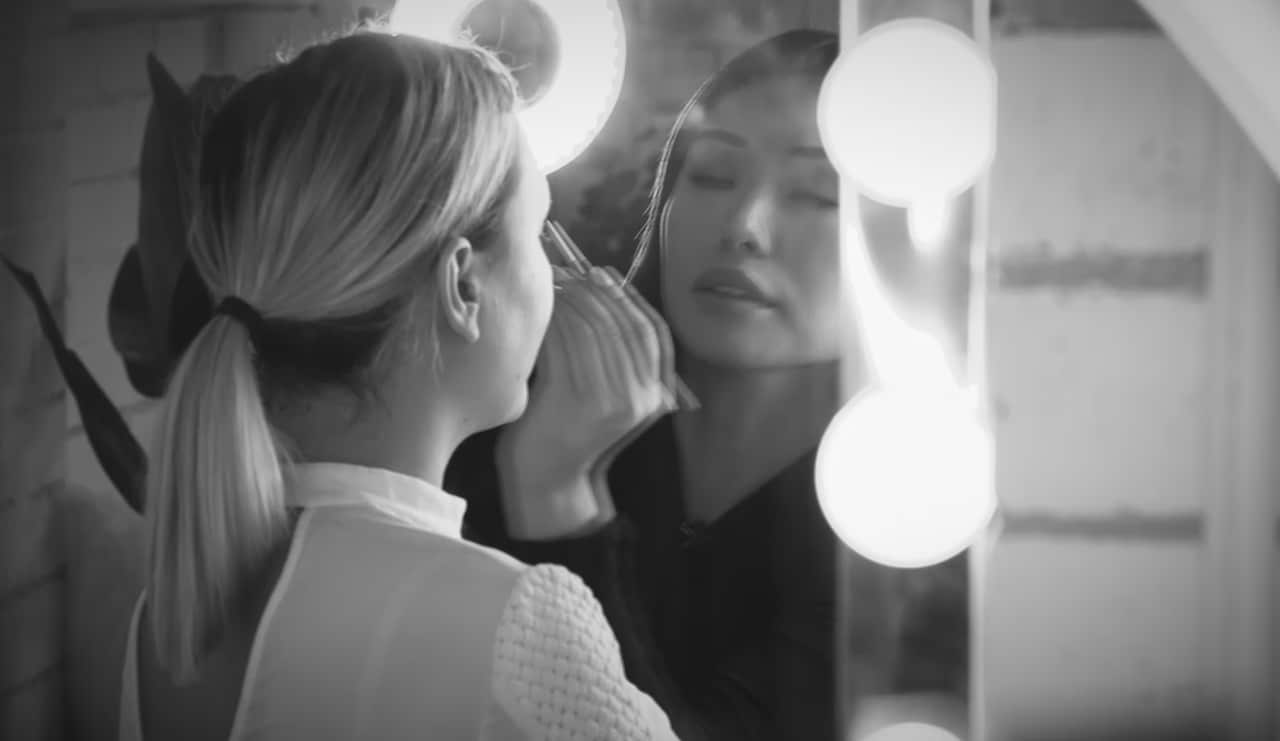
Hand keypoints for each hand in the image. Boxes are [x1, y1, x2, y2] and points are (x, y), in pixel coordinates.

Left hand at [497, 265, 676, 538]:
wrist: (547, 479)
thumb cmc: (570, 429)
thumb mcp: (609, 397)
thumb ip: (619, 360)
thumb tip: (605, 292)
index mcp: (657, 396)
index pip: (654, 334)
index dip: (631, 300)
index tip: (605, 276)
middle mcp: (643, 399)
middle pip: (624, 326)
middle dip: (597, 293)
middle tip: (572, 271)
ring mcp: (613, 402)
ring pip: (594, 331)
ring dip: (571, 300)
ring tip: (552, 284)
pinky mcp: (579, 402)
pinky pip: (568, 345)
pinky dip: (553, 321)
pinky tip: (540, 310)